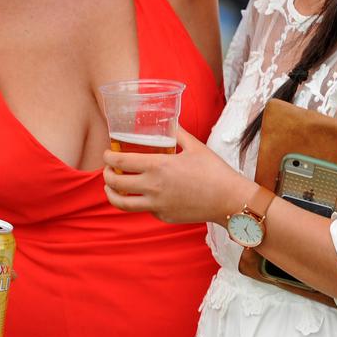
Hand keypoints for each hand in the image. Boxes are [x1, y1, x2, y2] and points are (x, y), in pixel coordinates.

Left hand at [103, 127, 250, 223]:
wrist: (229, 200)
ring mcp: (157, 205)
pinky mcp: (164, 216)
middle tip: (108, 169)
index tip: (107, 153)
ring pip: (122, 203)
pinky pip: (144, 209)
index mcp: (158, 166)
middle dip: (106, 175)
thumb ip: (177, 132)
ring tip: (112, 187)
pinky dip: (139, 201)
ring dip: (112, 194)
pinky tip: (143, 193)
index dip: (107, 157)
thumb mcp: (194, 146)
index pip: (120, 162)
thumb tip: (170, 120)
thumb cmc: (214, 171)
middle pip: (115, 183)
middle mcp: (153, 188)